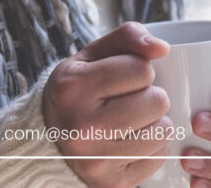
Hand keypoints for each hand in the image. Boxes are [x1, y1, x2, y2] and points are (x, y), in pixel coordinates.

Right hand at [43, 22, 172, 187]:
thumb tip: (162, 48)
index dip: (139, 69)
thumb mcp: (92, 55)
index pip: (141, 69)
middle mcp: (82, 128)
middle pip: (157, 101)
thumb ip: (128, 37)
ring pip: (163, 130)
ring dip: (154, 122)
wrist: (47, 140)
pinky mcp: (112, 183)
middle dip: (150, 95)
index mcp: (73, 88)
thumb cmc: (77, 91)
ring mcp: (96, 160)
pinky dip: (151, 147)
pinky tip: (129, 141)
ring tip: (130, 121)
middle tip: (128, 100)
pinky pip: (159, 156)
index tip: (123, 77)